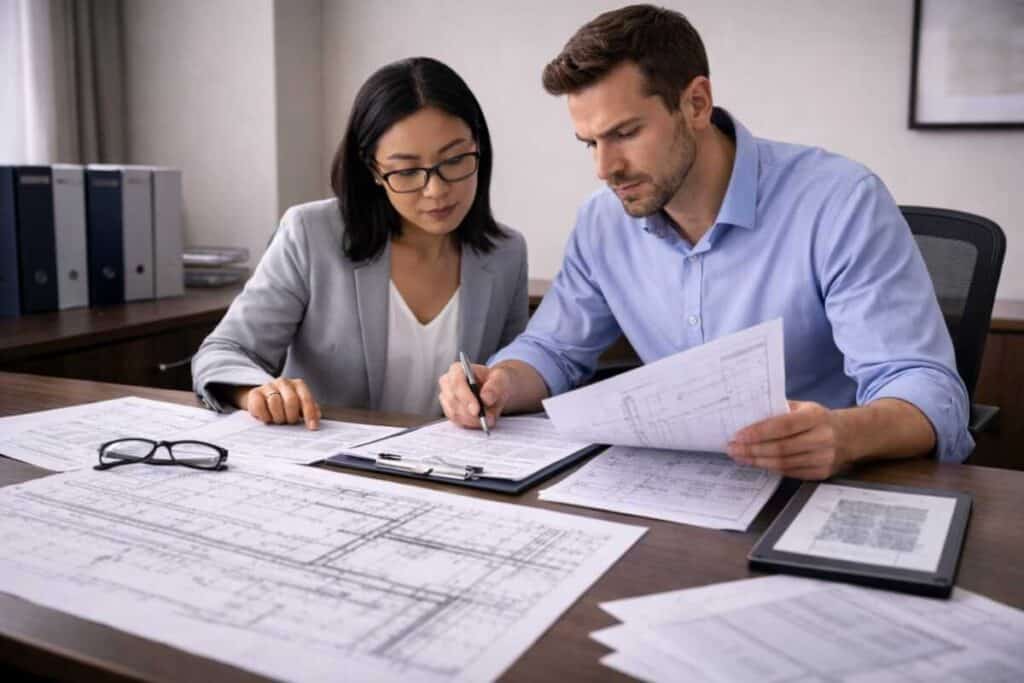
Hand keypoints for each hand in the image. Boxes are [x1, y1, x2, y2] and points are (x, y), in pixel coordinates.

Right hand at [235, 378, 320, 429]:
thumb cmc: (285, 405)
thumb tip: (317, 418)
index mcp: (298, 385)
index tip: (312, 427)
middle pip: (291, 400)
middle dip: (291, 416)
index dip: (310, 414)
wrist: (262, 399)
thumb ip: (310, 410)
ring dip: (278, 417)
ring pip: (275, 403)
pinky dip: (265, 416)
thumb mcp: (299, 406)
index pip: (306, 399)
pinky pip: (260, 406)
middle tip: (289, 422)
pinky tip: (268, 418)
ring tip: (279, 420)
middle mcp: (284, 382)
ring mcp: (268, 386)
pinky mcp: (255, 393)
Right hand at [438, 362, 510, 429]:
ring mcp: (446, 398)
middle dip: (470, 413)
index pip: (456, 383)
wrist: (495, 390)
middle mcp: (447, 383)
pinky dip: (470, 424)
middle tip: (488, 419)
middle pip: (453, 400)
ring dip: (473, 420)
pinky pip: (457, 421)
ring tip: (489, 420)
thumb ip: (495, 386)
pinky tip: (482, 422)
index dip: (465, 397)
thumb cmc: (496, 381)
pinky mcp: (449, 411)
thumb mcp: (501, 379)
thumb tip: (486, 398)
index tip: (476, 410)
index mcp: (457, 369)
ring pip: (455, 413)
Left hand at [727, 401, 849, 479]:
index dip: (758, 432)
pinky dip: (771, 469)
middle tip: (732, 448)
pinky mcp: (822, 473)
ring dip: (758, 461)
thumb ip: (779, 409)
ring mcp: (824, 458)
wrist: (849, 435)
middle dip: (752, 449)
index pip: (782, 426)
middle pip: (780, 448)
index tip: (738, 435)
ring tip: (740, 457)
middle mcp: (822, 438)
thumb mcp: (803, 407)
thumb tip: (747, 413)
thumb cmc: (817, 418)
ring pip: (784, 463)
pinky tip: (757, 463)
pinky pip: (790, 472)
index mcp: (815, 417)